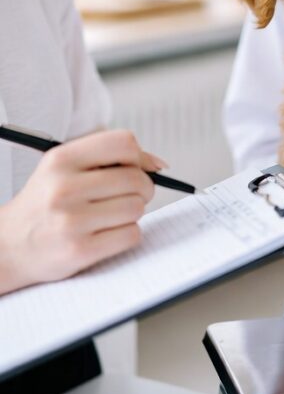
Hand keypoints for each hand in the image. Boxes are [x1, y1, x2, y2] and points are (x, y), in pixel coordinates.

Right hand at [0, 130, 164, 293]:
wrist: (9, 246)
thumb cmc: (46, 202)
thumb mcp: (64, 169)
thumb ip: (109, 158)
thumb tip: (158, 164)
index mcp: (61, 159)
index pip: (124, 143)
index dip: (139, 156)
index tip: (136, 168)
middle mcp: (63, 187)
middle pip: (136, 178)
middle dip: (142, 188)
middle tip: (129, 196)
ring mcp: (70, 220)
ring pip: (137, 207)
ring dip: (133, 213)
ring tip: (111, 216)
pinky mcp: (79, 250)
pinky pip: (131, 234)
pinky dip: (127, 234)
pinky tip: (107, 233)